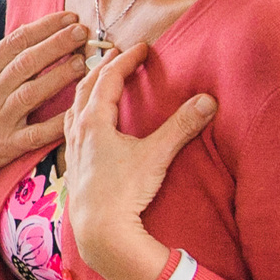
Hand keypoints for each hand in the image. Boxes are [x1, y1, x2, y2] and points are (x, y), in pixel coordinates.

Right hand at [0, 11, 90, 236]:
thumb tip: (28, 38)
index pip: (16, 41)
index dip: (45, 27)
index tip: (68, 17)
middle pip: (28, 62)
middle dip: (58, 44)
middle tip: (82, 32)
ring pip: (34, 92)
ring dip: (60, 76)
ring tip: (82, 63)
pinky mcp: (7, 146)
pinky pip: (38, 133)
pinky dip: (58, 122)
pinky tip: (77, 110)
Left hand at [57, 41, 215, 279]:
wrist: (99, 232)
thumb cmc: (123, 193)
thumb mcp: (156, 155)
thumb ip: (181, 126)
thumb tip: (208, 100)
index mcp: (94, 121)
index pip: (108, 78)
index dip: (126, 60)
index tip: (142, 47)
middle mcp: (78, 131)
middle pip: (86, 88)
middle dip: (103, 67)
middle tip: (119, 55)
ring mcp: (72, 149)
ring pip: (74, 107)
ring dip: (88, 89)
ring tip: (100, 82)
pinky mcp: (73, 167)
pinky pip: (71, 128)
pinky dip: (80, 114)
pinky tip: (87, 125)